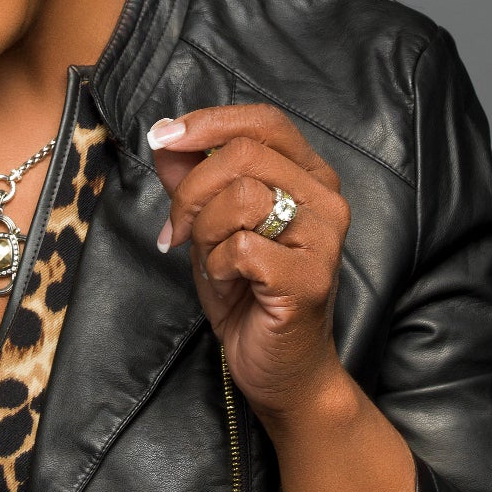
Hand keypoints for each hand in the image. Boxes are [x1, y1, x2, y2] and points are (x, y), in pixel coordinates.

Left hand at [148, 104, 354, 420]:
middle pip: (242, 155)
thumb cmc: (249, 295)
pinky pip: (240, 248)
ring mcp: (324, 239)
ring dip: (205, 233)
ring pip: (239, 198)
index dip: (209, 122)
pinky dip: (218, 266)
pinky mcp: (310, 278)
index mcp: (310, 177)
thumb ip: (193, 180)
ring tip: (214, 262)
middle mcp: (326, 199)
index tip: (164, 138)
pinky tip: (232, 285)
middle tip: (179, 229)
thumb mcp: (211, 227)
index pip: (264, 122)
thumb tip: (166, 138)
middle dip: (191, 192)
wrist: (280, 370)